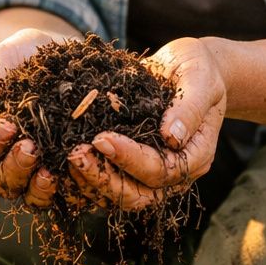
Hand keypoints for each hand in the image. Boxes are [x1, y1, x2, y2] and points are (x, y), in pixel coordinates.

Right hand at [0, 27, 68, 206]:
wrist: (61, 57)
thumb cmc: (23, 57)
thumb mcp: (4, 60)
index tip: (6, 125)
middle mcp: (10, 161)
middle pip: (2, 181)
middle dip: (15, 166)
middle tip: (29, 147)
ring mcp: (40, 171)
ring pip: (32, 196)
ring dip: (39, 188)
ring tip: (51, 172)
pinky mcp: (71, 173)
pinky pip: (70, 193)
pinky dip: (75, 188)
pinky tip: (83, 171)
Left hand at [68, 37, 227, 210]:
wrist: (189, 68)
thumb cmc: (198, 70)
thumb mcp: (200, 79)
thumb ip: (190, 107)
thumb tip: (172, 136)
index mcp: (196, 156)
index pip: (161, 171)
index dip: (130, 159)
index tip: (102, 138)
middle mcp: (175, 174)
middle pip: (137, 196)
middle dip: (104, 178)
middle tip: (75, 154)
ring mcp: (152, 174)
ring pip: (119, 196)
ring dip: (90, 182)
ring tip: (67, 155)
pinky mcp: (132, 167)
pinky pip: (108, 183)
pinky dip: (86, 177)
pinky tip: (65, 158)